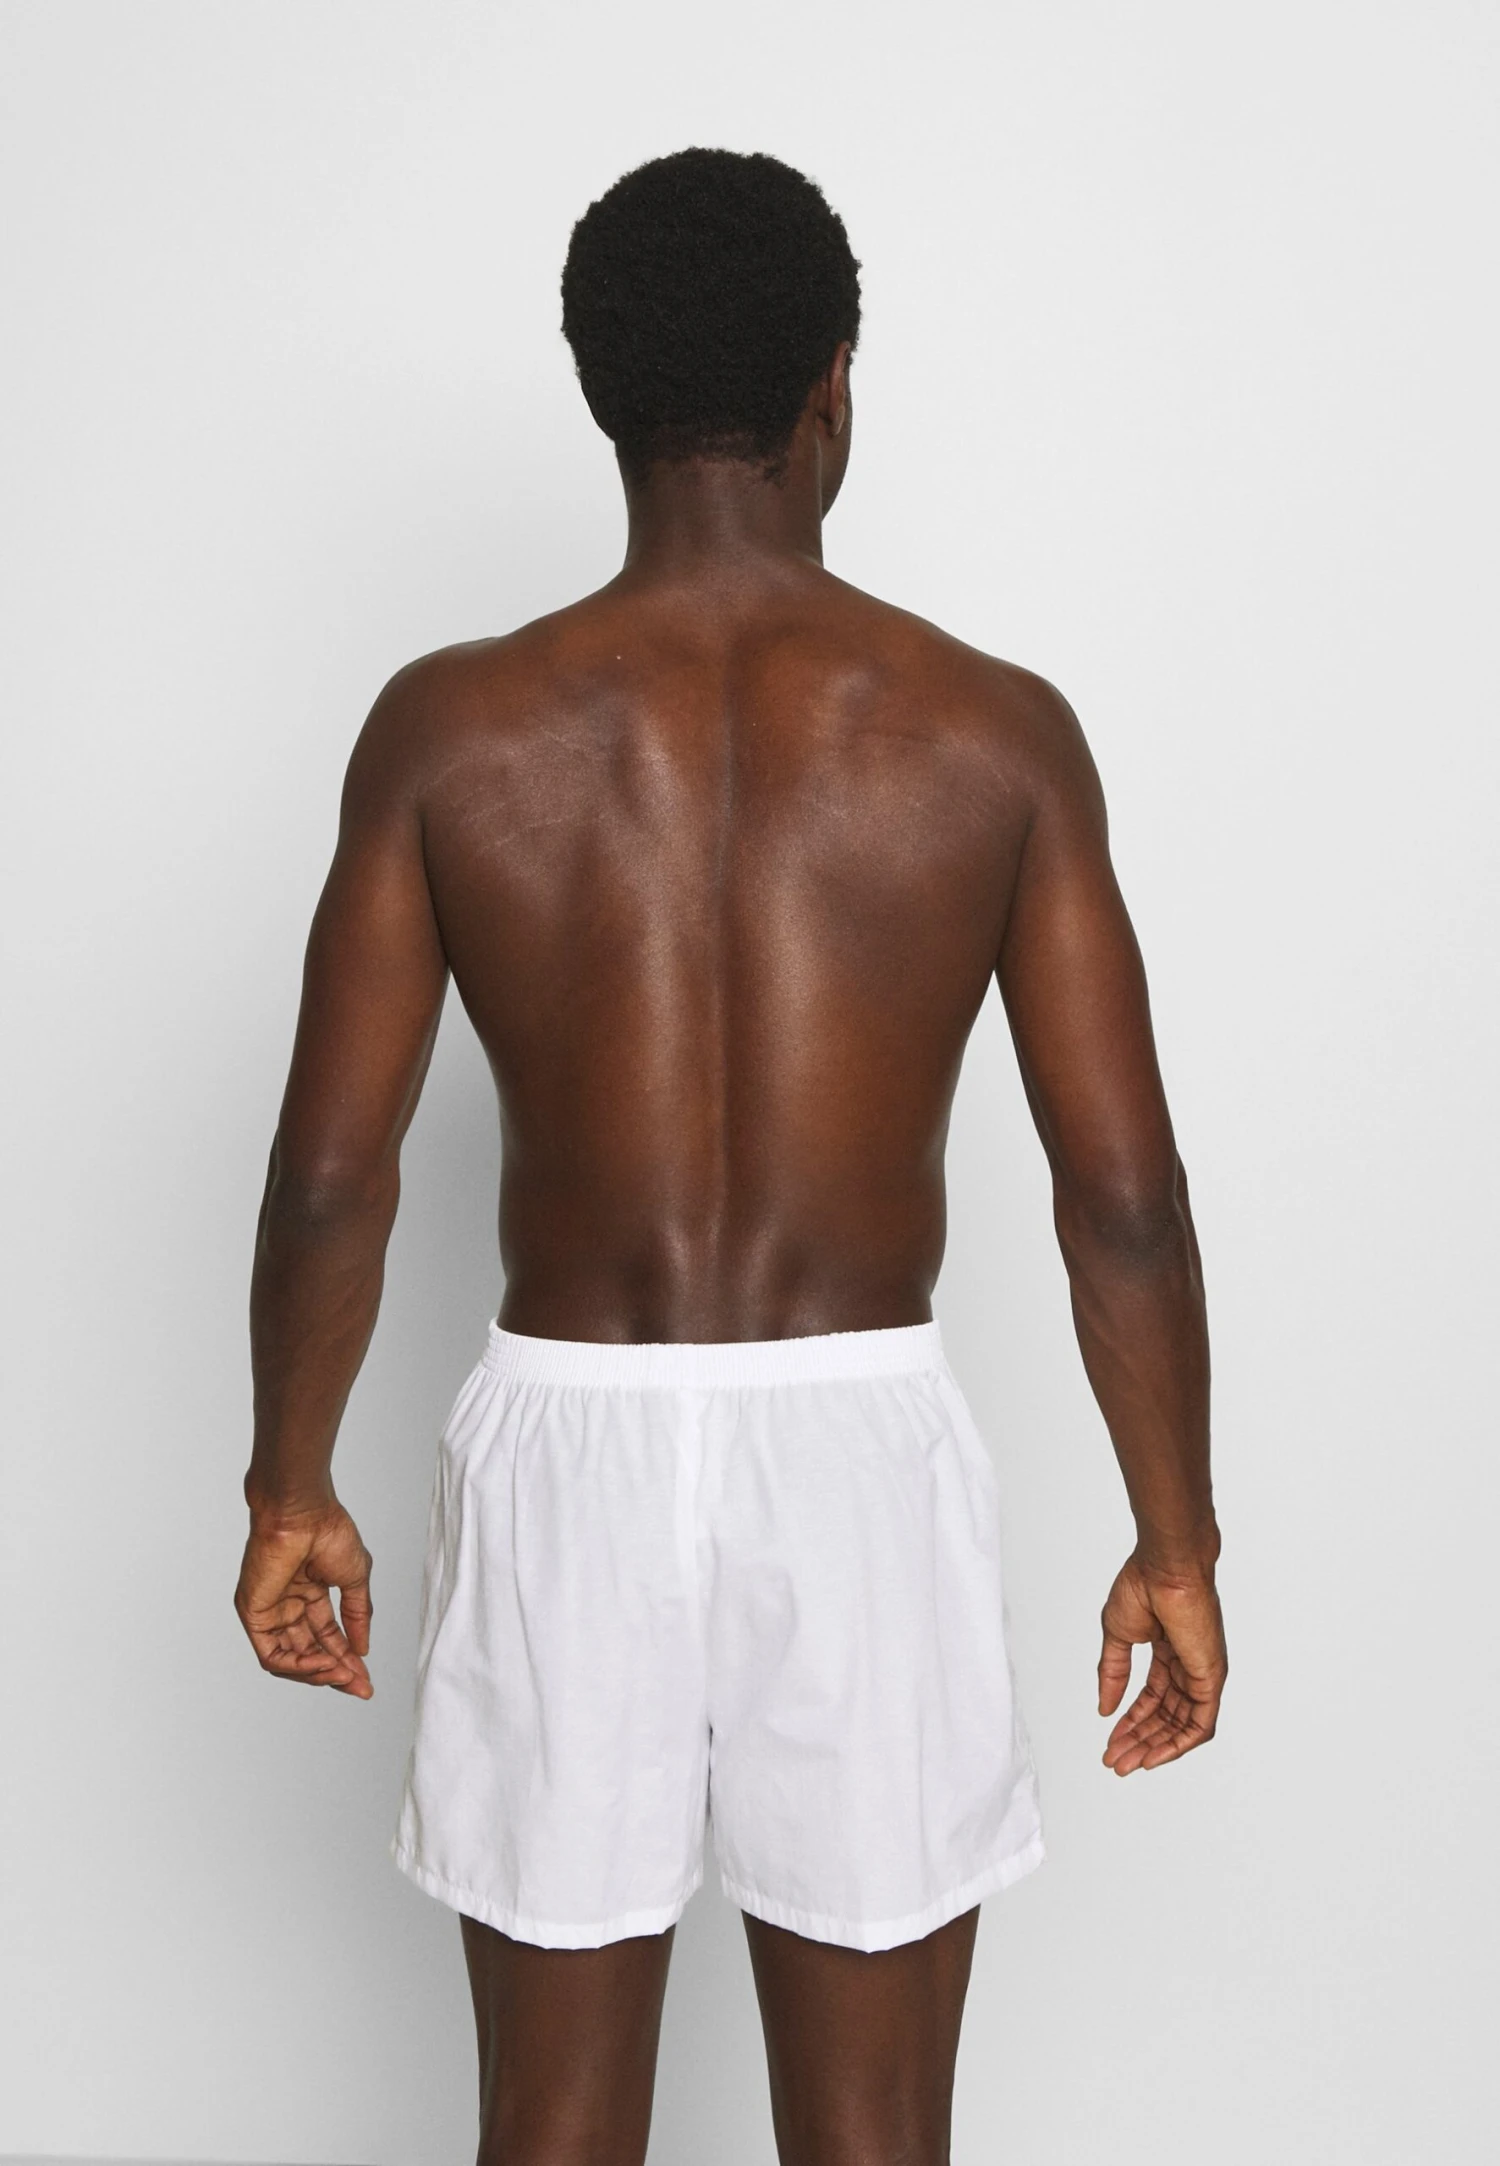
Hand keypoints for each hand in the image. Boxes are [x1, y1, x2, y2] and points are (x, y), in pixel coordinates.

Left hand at [234, 1498, 373, 1697]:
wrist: (303, 1514)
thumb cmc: (328, 1532)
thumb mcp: (354, 1579)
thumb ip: (357, 1615)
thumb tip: (363, 1648)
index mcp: (310, 1591)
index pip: (327, 1635)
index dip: (347, 1658)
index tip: (366, 1678)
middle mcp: (287, 1603)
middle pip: (310, 1651)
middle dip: (335, 1672)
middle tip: (359, 1686)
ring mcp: (270, 1610)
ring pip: (289, 1659)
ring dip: (317, 1672)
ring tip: (342, 1675)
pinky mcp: (253, 1614)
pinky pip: (272, 1654)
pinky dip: (298, 1665)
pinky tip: (322, 1664)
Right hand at [1098, 1552, 1224, 1774]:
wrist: (1164, 1568)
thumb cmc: (1143, 1586)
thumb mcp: (1117, 1635)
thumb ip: (1113, 1673)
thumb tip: (1104, 1708)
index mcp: (1168, 1652)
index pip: (1152, 1698)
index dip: (1130, 1721)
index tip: (1109, 1741)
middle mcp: (1188, 1666)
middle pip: (1165, 1716)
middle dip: (1138, 1740)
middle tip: (1114, 1760)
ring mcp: (1201, 1673)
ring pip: (1181, 1725)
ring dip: (1153, 1748)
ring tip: (1126, 1763)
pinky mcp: (1211, 1678)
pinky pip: (1200, 1724)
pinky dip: (1178, 1745)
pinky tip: (1153, 1757)